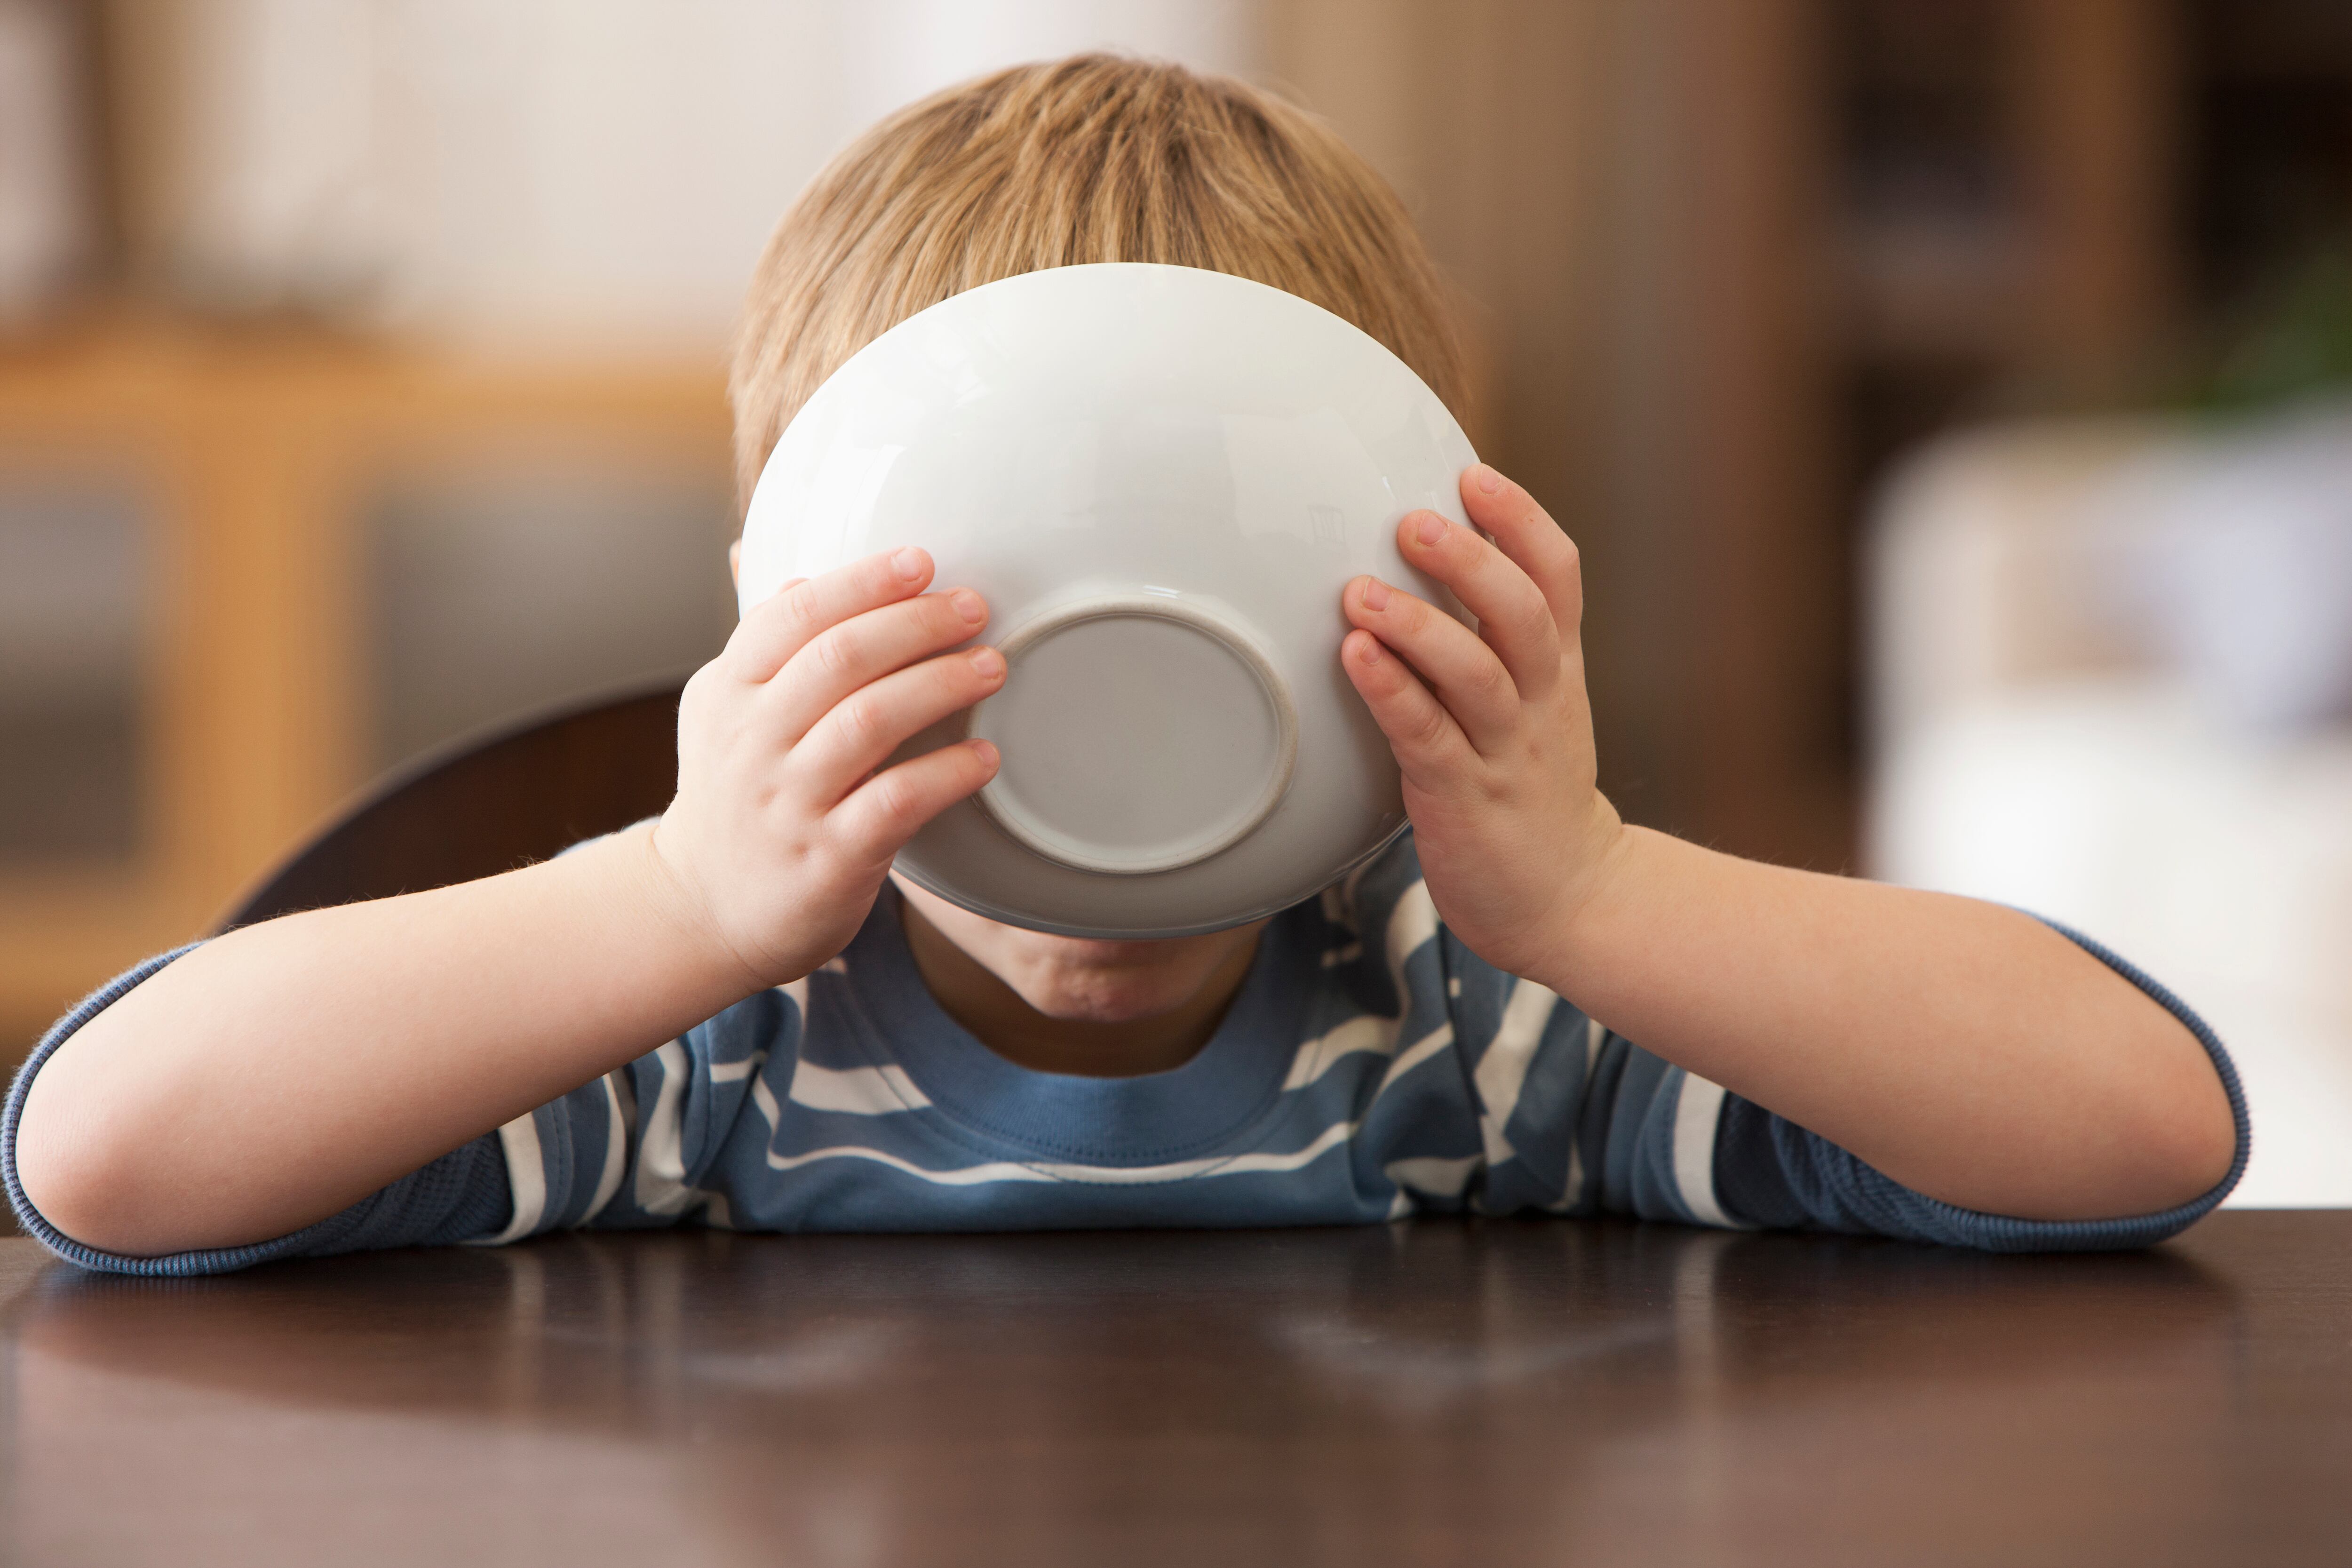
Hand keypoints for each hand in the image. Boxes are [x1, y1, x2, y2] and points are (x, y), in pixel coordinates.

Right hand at [651, 548, 1003, 988]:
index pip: (791, 616)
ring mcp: (787, 802)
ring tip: (993, 666)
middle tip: (974, 606)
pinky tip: (986, 757)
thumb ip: (762, 648)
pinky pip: (895, 803)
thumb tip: (801, 575)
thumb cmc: (735, 798)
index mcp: (727, 692)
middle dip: (915, 623)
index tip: (921, 560)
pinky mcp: (826, 859)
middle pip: (838, 659)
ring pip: (869, 722)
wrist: (700, 911)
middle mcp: (751, 742)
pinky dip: (946, 773)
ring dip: (940, 684)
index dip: (861, 583)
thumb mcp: (722, 715)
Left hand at [1340, 464, 1625, 983]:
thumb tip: (1433, 567)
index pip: (1558, 577)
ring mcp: (1505, 750)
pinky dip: (1392, 693)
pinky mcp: (1464, 798)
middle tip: (1414, 520)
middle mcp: (1538, 702)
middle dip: (1472, 560)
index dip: (1521, 521)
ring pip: (1476, 674)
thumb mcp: (1537, 705)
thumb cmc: (1531, 792)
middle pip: (1522, 614)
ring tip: (1362, 592)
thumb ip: (1496, 642)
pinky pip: (1428, 737)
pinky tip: (1356, 658)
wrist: (1571, 898)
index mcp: (1557, 670)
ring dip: (1418, 626)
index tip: (1474, 476)